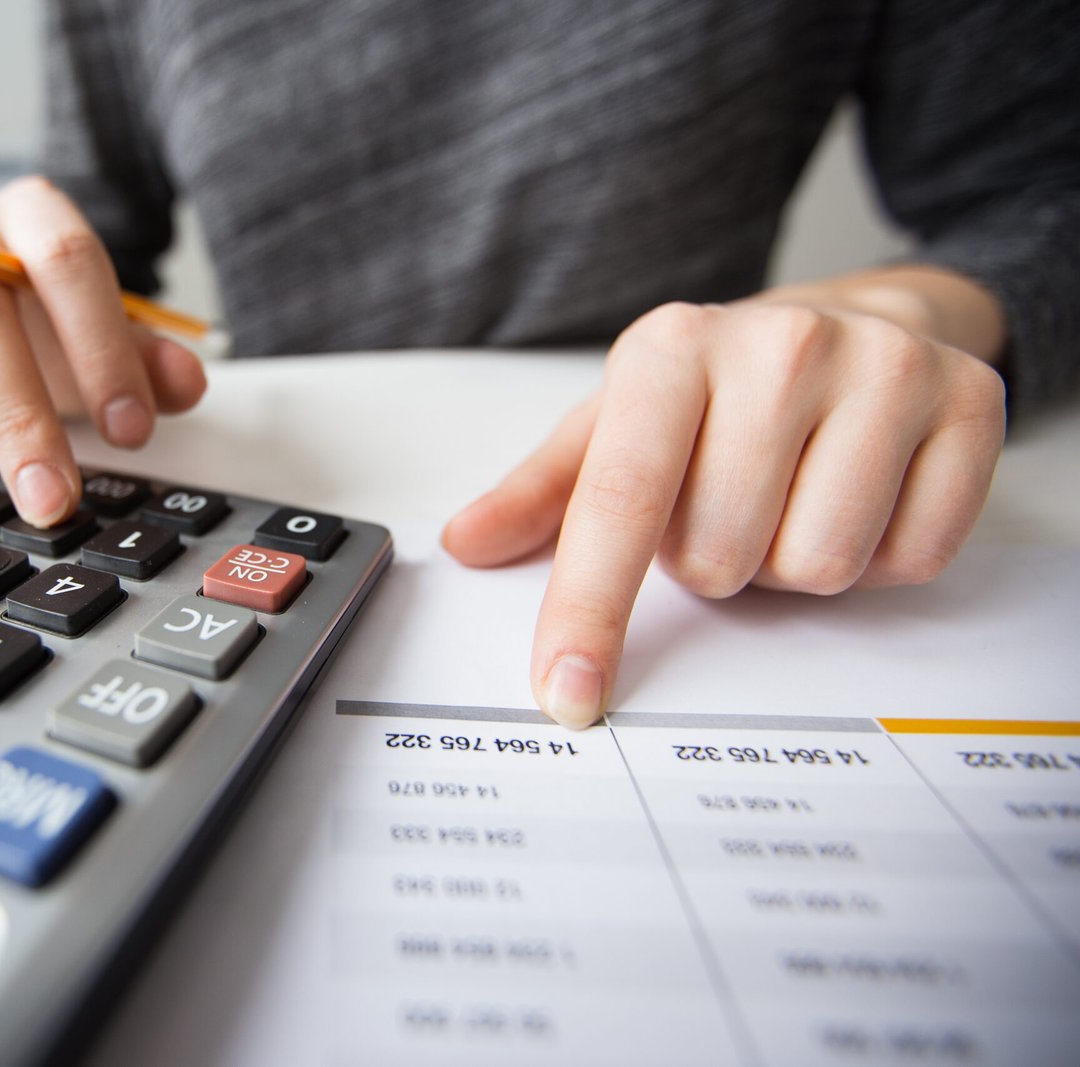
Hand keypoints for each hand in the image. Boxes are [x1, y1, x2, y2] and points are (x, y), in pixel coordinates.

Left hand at [442, 289, 1006, 727]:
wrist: (857, 319)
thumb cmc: (718, 392)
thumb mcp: (617, 424)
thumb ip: (541, 494)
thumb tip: (465, 545)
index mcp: (671, 350)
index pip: (618, 503)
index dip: (588, 610)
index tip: (567, 691)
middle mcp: (779, 344)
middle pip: (720, 559)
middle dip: (715, 561)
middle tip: (729, 504)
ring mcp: (884, 367)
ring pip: (814, 568)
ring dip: (791, 565)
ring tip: (789, 498)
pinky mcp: (971, 402)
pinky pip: (909, 560)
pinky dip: (878, 558)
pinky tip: (861, 495)